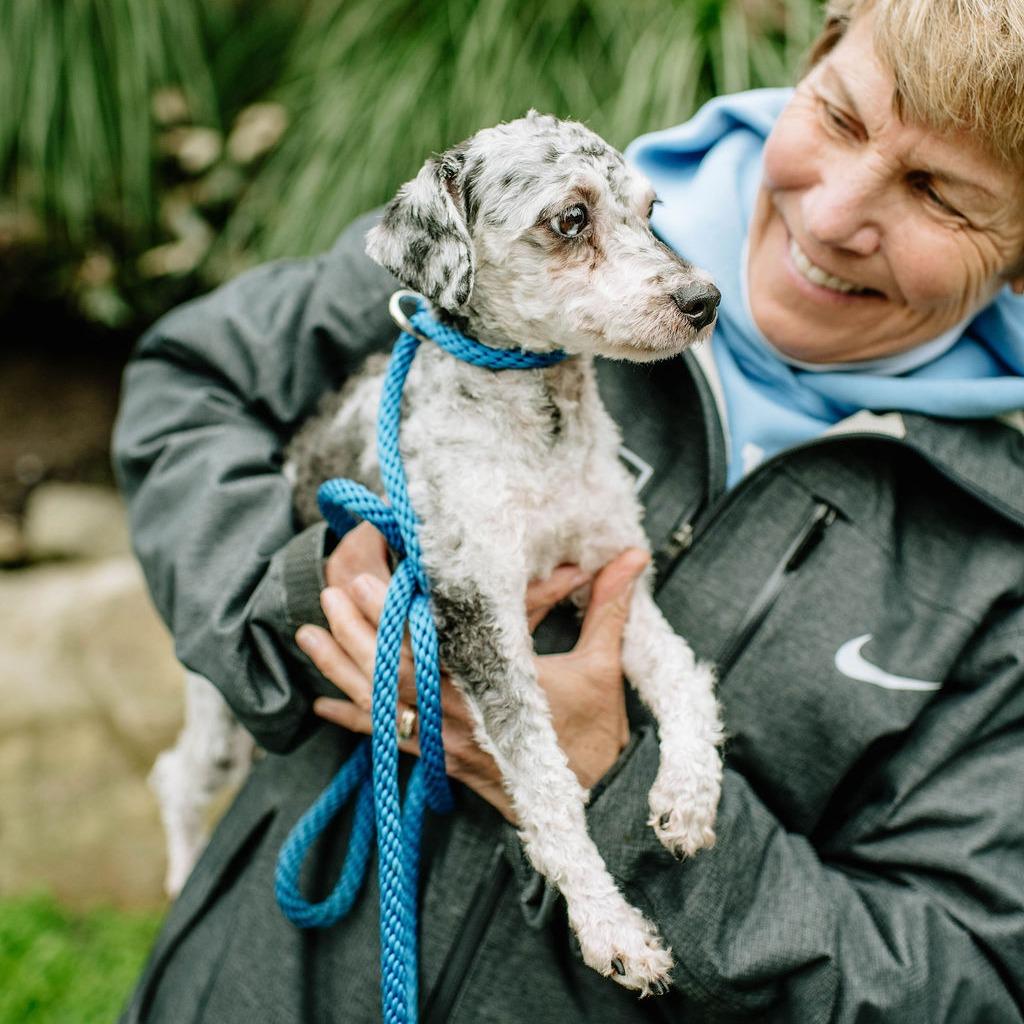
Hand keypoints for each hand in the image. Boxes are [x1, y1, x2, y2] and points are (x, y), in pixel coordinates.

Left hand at [297, 523, 645, 820]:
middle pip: (390, 676)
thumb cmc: (596, 738)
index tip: (362, 585)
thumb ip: (608, 607)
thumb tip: (634, 556)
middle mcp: (458, 718)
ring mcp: (445, 743)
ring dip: (341, 671)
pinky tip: (322, 704)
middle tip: (325, 598)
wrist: (595, 808)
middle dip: (354, 636)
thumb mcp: (601, 668)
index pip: (428, 650)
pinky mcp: (443, 760)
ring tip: (308, 636)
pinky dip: (354, 721)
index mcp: (492, 690)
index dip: (391, 619)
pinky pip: (388, 742)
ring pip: (380, 708)